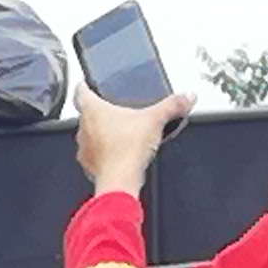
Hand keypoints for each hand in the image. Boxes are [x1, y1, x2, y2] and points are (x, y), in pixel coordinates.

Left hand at [75, 86, 191, 190]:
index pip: (81, 91)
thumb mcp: (155, 120)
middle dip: (98, 112)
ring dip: (99, 133)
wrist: (120, 182)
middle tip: (113, 111)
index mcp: (93, 110)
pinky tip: (117, 153)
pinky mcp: (89, 167)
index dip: (85, 85)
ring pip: (88, 135)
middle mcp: (83, 129)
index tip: (88, 84)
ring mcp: (84, 149)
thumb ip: (172, 105)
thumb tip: (186, 97)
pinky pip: (94, 156)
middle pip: (86, 114)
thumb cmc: (127, 150)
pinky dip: (103, 153)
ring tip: (118, 133)